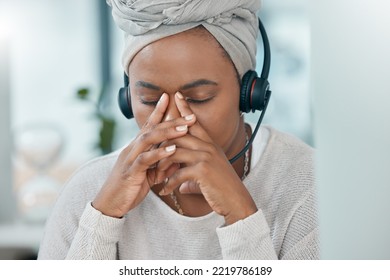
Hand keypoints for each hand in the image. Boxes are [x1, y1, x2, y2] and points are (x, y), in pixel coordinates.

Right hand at [92, 93, 196, 217]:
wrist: (110, 204)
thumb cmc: (129, 188)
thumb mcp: (148, 175)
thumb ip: (162, 165)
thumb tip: (178, 159)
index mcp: (137, 148)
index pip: (148, 125)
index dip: (158, 111)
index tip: (170, 97)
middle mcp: (132, 149)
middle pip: (152, 129)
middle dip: (171, 120)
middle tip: (190, 115)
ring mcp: (130, 158)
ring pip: (148, 139)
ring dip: (167, 132)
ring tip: (184, 128)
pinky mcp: (130, 171)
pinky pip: (145, 159)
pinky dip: (159, 153)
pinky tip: (172, 149)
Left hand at [157, 92, 257, 224]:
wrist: (236, 202)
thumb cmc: (222, 189)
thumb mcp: (207, 177)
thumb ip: (193, 177)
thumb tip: (182, 186)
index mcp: (210, 145)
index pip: (195, 122)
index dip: (185, 108)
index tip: (176, 96)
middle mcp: (209, 147)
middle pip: (180, 134)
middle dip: (162, 142)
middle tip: (149, 150)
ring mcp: (206, 157)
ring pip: (175, 152)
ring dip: (162, 165)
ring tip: (155, 175)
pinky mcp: (202, 171)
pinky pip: (178, 173)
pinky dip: (168, 183)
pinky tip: (163, 191)